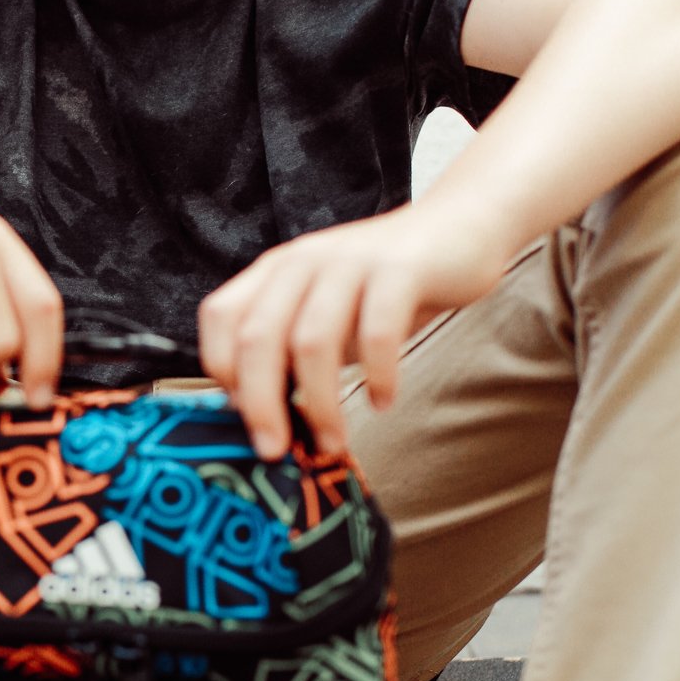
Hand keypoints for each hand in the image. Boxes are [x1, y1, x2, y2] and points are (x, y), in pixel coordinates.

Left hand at [198, 200, 510, 458]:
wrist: (459, 229)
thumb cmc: (387, 287)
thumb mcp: (329, 315)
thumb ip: (295, 353)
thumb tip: (266, 422)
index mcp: (276, 271)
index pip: (220, 318)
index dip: (221, 371)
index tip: (243, 418)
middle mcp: (303, 261)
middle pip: (257, 337)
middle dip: (260, 404)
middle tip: (274, 451)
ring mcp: (349, 262)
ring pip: (311, 341)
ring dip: (319, 403)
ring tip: (333, 442)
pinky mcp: (400, 270)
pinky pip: (378, 331)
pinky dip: (378, 376)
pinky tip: (383, 402)